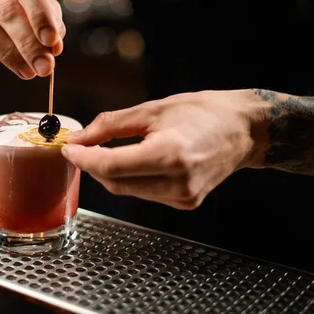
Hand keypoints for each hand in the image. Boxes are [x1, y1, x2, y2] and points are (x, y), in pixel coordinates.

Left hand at [62, 90, 265, 208]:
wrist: (244, 130)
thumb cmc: (202, 111)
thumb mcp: (153, 110)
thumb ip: (111, 125)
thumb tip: (79, 138)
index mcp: (170, 154)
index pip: (111, 165)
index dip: (83, 159)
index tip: (68, 148)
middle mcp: (178, 182)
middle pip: (115, 182)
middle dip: (92, 166)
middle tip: (80, 148)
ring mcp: (183, 197)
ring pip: (127, 190)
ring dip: (108, 173)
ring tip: (103, 152)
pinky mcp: (186, 203)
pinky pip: (144, 193)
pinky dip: (129, 179)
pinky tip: (131, 162)